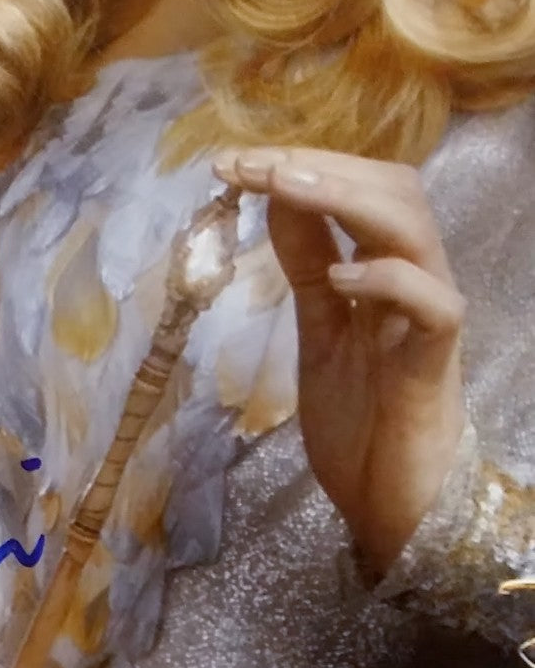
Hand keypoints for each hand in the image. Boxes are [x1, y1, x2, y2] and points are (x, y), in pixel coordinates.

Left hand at [212, 146, 466, 578]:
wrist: (390, 505)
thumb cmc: (362, 422)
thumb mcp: (317, 331)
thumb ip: (306, 268)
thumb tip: (276, 199)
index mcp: (383, 273)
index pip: (357, 192)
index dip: (300, 168)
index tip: (232, 162)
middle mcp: (414, 282)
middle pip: (393, 192)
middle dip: (321, 167)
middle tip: (253, 163)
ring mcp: (428, 319)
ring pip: (415, 231)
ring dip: (348, 200)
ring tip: (287, 187)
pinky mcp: (435, 363)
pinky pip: (434, 305)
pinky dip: (389, 280)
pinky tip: (340, 277)